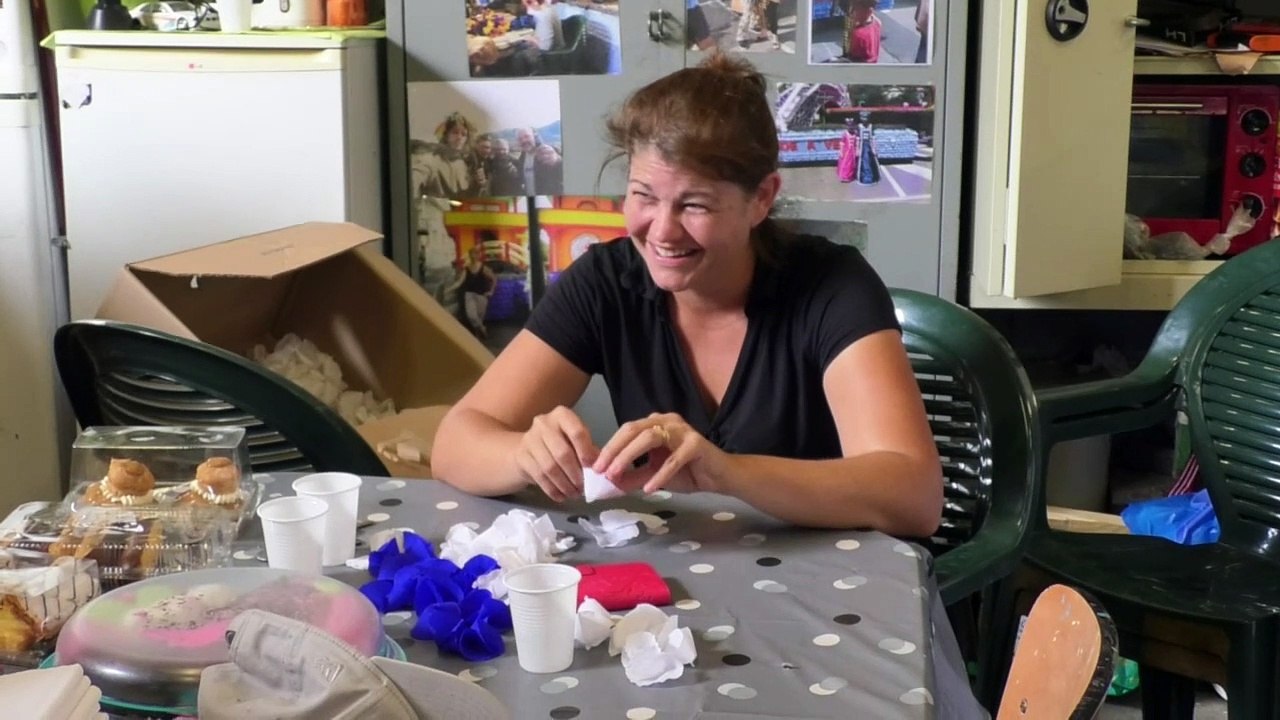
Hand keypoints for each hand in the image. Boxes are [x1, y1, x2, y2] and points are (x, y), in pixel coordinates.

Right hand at [516, 406, 597, 501]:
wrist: (525, 448)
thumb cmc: (559, 444)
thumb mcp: (575, 442)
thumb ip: (588, 451)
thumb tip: (601, 469)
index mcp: (562, 415)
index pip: (577, 432)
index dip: (586, 452)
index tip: (593, 468)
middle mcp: (544, 423)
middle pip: (562, 453)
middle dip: (575, 474)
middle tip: (583, 488)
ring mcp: (529, 439)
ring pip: (550, 467)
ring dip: (565, 485)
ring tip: (574, 494)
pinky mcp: (521, 456)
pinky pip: (539, 477)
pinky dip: (553, 490)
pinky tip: (561, 496)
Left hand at [593, 413, 729, 494]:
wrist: (720, 477)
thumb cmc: (687, 472)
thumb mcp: (653, 475)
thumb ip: (633, 476)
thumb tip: (609, 483)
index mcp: (654, 424)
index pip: (626, 431)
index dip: (608, 448)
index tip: (595, 467)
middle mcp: (667, 422)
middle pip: (633, 430)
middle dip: (613, 450)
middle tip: (601, 470)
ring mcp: (682, 430)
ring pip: (649, 438)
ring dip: (629, 456)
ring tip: (617, 475)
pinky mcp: (696, 444)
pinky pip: (673, 459)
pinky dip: (660, 474)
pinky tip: (650, 489)